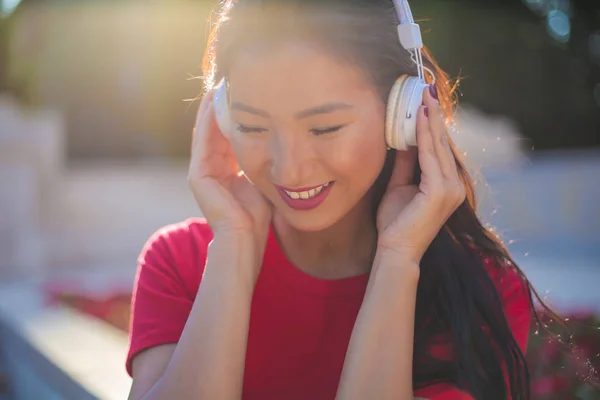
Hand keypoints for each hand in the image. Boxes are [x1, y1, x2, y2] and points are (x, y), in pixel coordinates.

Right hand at [188, 92, 271, 251]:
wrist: (246, 239)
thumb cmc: (259, 216)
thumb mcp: (263, 180)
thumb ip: (264, 162)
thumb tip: (279, 143)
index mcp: (227, 172)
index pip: (230, 137)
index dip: (237, 116)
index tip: (245, 94)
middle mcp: (212, 169)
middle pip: (216, 130)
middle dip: (223, 107)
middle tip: (229, 81)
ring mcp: (202, 171)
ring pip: (208, 131)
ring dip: (213, 107)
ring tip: (220, 83)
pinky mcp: (197, 174)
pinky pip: (204, 139)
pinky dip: (208, 119)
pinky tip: (214, 99)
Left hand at [376, 85, 465, 264]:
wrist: (395, 249)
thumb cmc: (395, 223)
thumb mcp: (399, 186)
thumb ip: (406, 164)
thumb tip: (404, 141)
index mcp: (447, 185)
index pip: (441, 149)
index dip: (433, 125)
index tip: (425, 102)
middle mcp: (454, 185)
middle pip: (443, 144)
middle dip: (433, 116)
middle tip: (426, 90)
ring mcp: (451, 188)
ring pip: (438, 146)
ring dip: (430, 120)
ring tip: (423, 97)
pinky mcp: (440, 191)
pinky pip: (430, 156)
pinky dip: (424, 135)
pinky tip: (418, 118)